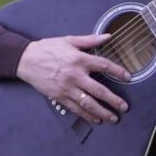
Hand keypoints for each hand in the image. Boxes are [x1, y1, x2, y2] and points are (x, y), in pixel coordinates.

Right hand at [15, 33, 130, 123]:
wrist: (26, 60)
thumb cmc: (49, 48)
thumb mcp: (70, 40)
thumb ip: (90, 40)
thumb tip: (108, 36)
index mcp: (79, 59)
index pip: (103, 65)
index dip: (117, 71)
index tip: (128, 77)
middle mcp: (75, 75)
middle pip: (98, 90)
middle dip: (113, 100)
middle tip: (124, 107)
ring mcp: (67, 88)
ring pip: (88, 103)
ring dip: (102, 112)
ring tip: (113, 118)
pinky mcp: (59, 97)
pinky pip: (75, 108)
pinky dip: (86, 115)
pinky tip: (96, 119)